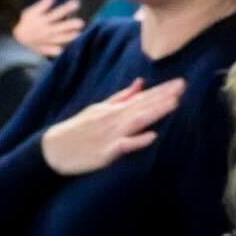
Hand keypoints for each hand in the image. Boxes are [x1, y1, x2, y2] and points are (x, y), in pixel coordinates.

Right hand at [13, 0, 83, 58]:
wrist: (19, 38)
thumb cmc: (28, 22)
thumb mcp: (32, 11)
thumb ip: (43, 3)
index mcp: (43, 19)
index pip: (56, 13)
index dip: (66, 8)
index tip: (76, 3)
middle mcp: (46, 30)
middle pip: (60, 27)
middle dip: (70, 25)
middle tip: (81, 22)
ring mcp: (47, 41)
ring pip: (59, 39)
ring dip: (68, 37)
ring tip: (78, 34)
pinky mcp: (47, 50)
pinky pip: (53, 51)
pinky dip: (58, 50)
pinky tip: (66, 48)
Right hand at [41, 77, 183, 176]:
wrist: (52, 149)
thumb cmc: (78, 129)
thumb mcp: (98, 109)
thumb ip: (121, 97)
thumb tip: (141, 83)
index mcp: (113, 109)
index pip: (142, 97)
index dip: (161, 90)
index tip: (180, 82)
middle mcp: (114, 119)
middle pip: (142, 106)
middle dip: (163, 96)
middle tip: (183, 86)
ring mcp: (110, 135)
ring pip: (136, 121)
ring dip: (155, 111)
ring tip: (174, 103)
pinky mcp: (105, 153)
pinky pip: (123, 146)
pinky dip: (137, 141)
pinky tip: (152, 136)